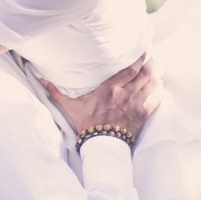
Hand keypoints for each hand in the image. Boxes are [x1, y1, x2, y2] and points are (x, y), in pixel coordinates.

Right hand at [41, 56, 158, 139]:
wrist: (100, 147)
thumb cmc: (86, 124)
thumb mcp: (71, 107)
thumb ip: (57, 92)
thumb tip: (41, 80)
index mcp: (110, 89)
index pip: (131, 69)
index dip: (140, 59)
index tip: (143, 52)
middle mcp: (126, 94)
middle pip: (146, 74)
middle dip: (151, 64)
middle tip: (152, 59)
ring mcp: (137, 105)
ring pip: (153, 84)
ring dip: (156, 76)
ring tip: (157, 70)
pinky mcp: (143, 116)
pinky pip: (157, 99)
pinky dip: (160, 92)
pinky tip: (159, 87)